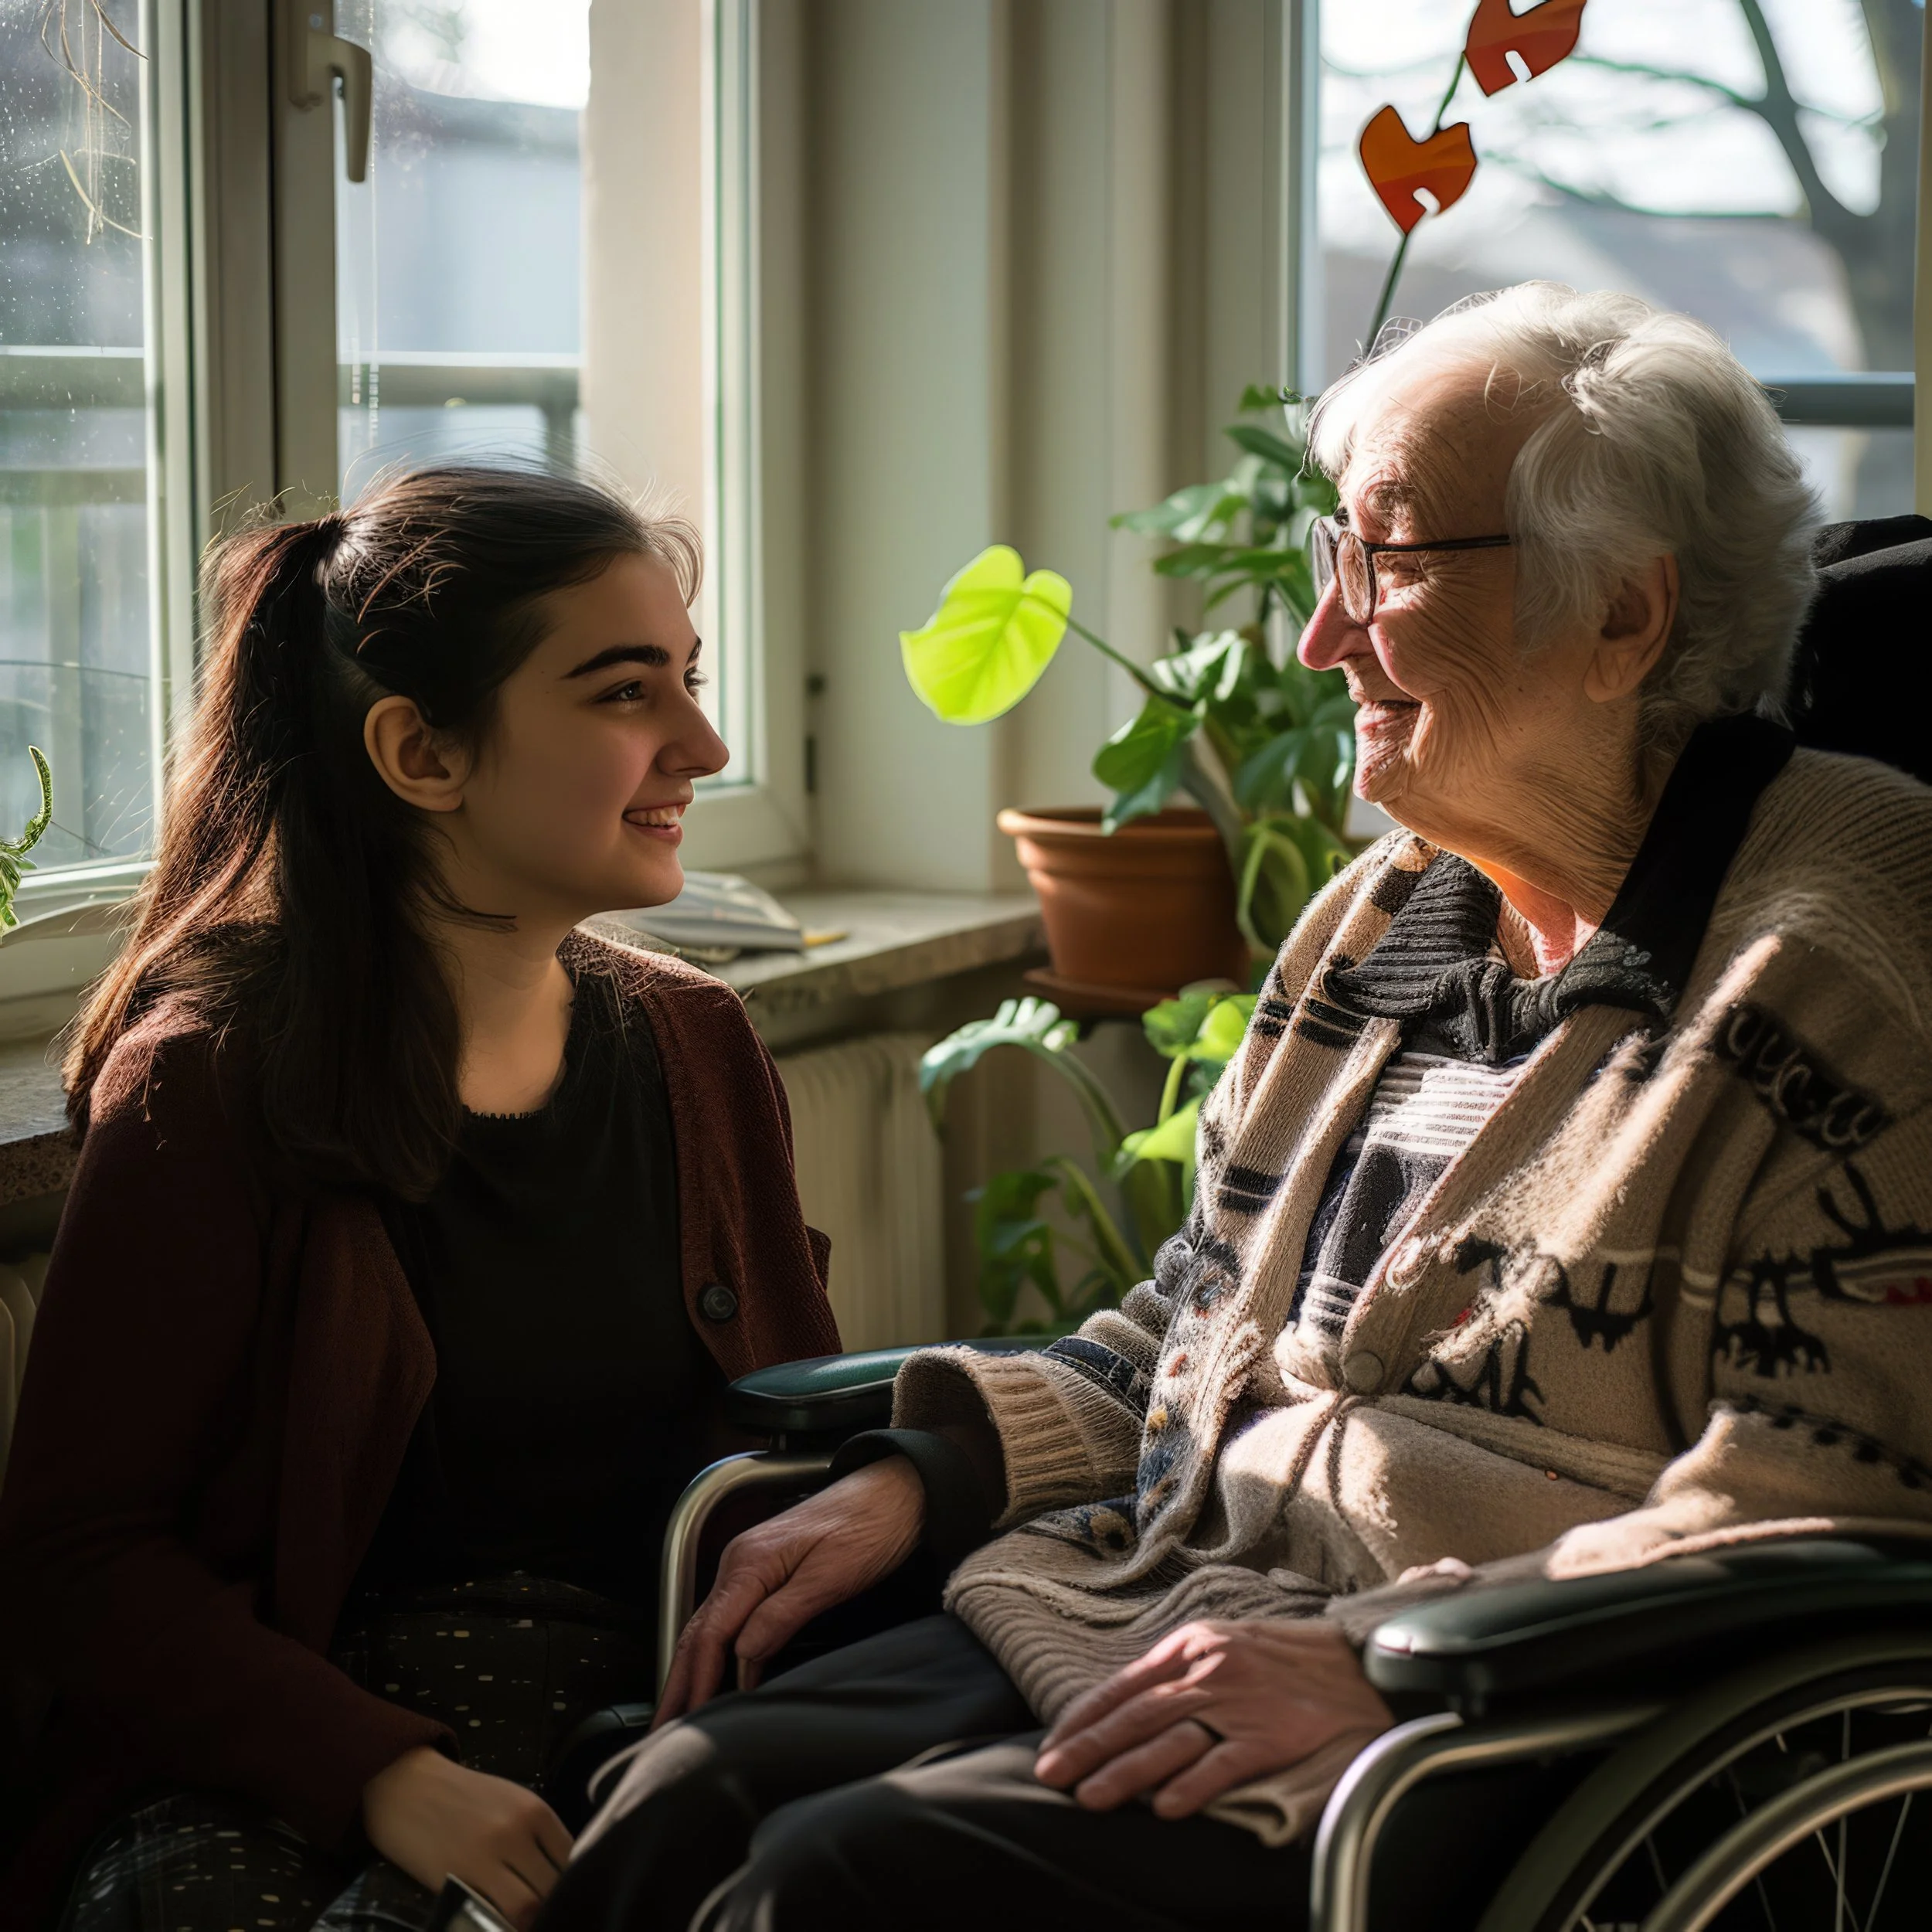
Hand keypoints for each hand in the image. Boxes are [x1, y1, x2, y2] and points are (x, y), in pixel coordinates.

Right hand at [361, 1746, 571, 1930]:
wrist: (405, 1786)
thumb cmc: (461, 1794)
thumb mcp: (510, 1800)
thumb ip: (536, 1834)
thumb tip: (558, 1873)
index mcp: (535, 1811)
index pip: (571, 1858)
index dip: (572, 1883)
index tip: (567, 1895)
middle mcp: (516, 1833)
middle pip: (552, 1886)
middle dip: (553, 1905)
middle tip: (549, 1914)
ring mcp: (485, 1860)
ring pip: (527, 1908)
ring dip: (529, 1920)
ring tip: (525, 1921)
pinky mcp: (455, 1883)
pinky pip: (490, 1915)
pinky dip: (501, 1923)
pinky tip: (500, 1922)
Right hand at [654, 1455, 924, 1726]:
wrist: (897, 1491)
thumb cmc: (870, 1527)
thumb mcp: (830, 1576)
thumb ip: (781, 1615)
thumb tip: (742, 1658)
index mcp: (750, 1563)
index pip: (710, 1633)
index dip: (696, 1681)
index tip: (688, 1724)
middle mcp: (739, 1562)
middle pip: (698, 1631)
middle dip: (679, 1681)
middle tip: (662, 1731)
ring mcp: (750, 1565)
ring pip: (709, 1625)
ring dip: (692, 1669)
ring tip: (680, 1712)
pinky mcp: (766, 1570)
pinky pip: (729, 1617)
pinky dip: (716, 1651)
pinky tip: (716, 1674)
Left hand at [1033, 1619, 1391, 1819]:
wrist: (1360, 1665)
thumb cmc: (1287, 1659)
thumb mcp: (1225, 1644)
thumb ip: (1179, 1669)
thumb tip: (1127, 1705)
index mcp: (1193, 1645)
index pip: (1124, 1685)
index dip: (1085, 1719)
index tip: (1053, 1746)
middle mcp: (1210, 1670)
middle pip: (1137, 1714)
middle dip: (1089, 1748)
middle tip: (1051, 1776)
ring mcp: (1241, 1703)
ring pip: (1169, 1739)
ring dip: (1125, 1772)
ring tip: (1090, 1797)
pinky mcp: (1272, 1735)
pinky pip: (1224, 1763)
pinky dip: (1192, 1785)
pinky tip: (1165, 1808)